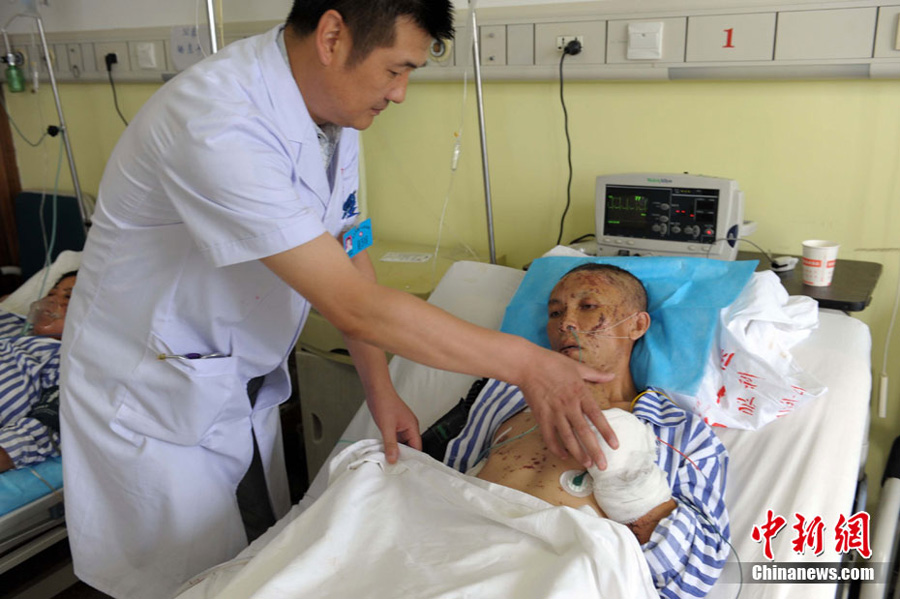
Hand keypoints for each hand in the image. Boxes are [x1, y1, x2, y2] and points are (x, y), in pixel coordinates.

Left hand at [366, 391, 421, 463]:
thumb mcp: (387, 426)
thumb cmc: (384, 402)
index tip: (406, 468)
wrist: (376, 390)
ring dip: (396, 450)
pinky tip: (385, 450)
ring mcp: (401, 426)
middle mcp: (409, 427)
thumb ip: (390, 444)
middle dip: (403, 456)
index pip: (417, 447)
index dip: (412, 458)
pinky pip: (395, 439)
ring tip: (390, 459)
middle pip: (410, 446)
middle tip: (396, 466)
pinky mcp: (394, 426)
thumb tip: (393, 458)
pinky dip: (391, 445)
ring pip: (402, 443)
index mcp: (412, 426)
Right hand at [518, 348, 617, 468]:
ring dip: (578, 452)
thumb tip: (612, 376)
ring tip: (587, 464)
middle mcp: (569, 405)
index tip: (614, 445)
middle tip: (602, 465)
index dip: (606, 432)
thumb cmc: (553, 363)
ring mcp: (554, 412)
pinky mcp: (541, 416)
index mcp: (580, 393)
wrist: (528, 365)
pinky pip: (549, 436)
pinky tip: (564, 455)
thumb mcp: (577, 367)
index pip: (596, 416)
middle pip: (584, 432)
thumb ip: (596, 374)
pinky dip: (556, 447)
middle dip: (594, 450)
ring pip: (567, 437)